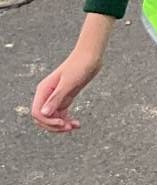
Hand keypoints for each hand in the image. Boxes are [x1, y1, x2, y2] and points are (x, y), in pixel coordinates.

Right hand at [30, 16, 115, 133]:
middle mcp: (47, 95)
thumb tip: (43, 113)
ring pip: (52, 118)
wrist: (91, 56)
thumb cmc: (79, 66)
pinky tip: (77, 124)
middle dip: (53, 126)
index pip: (37, 113)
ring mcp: (56, 97)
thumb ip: (56, 98)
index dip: (47, 122)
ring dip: (61, 125)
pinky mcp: (65, 98)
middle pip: (43, 118)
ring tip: (74, 126)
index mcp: (44, 90)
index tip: (62, 123)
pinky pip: (61, 114)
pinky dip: (67, 121)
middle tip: (68, 128)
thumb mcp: (68, 83)